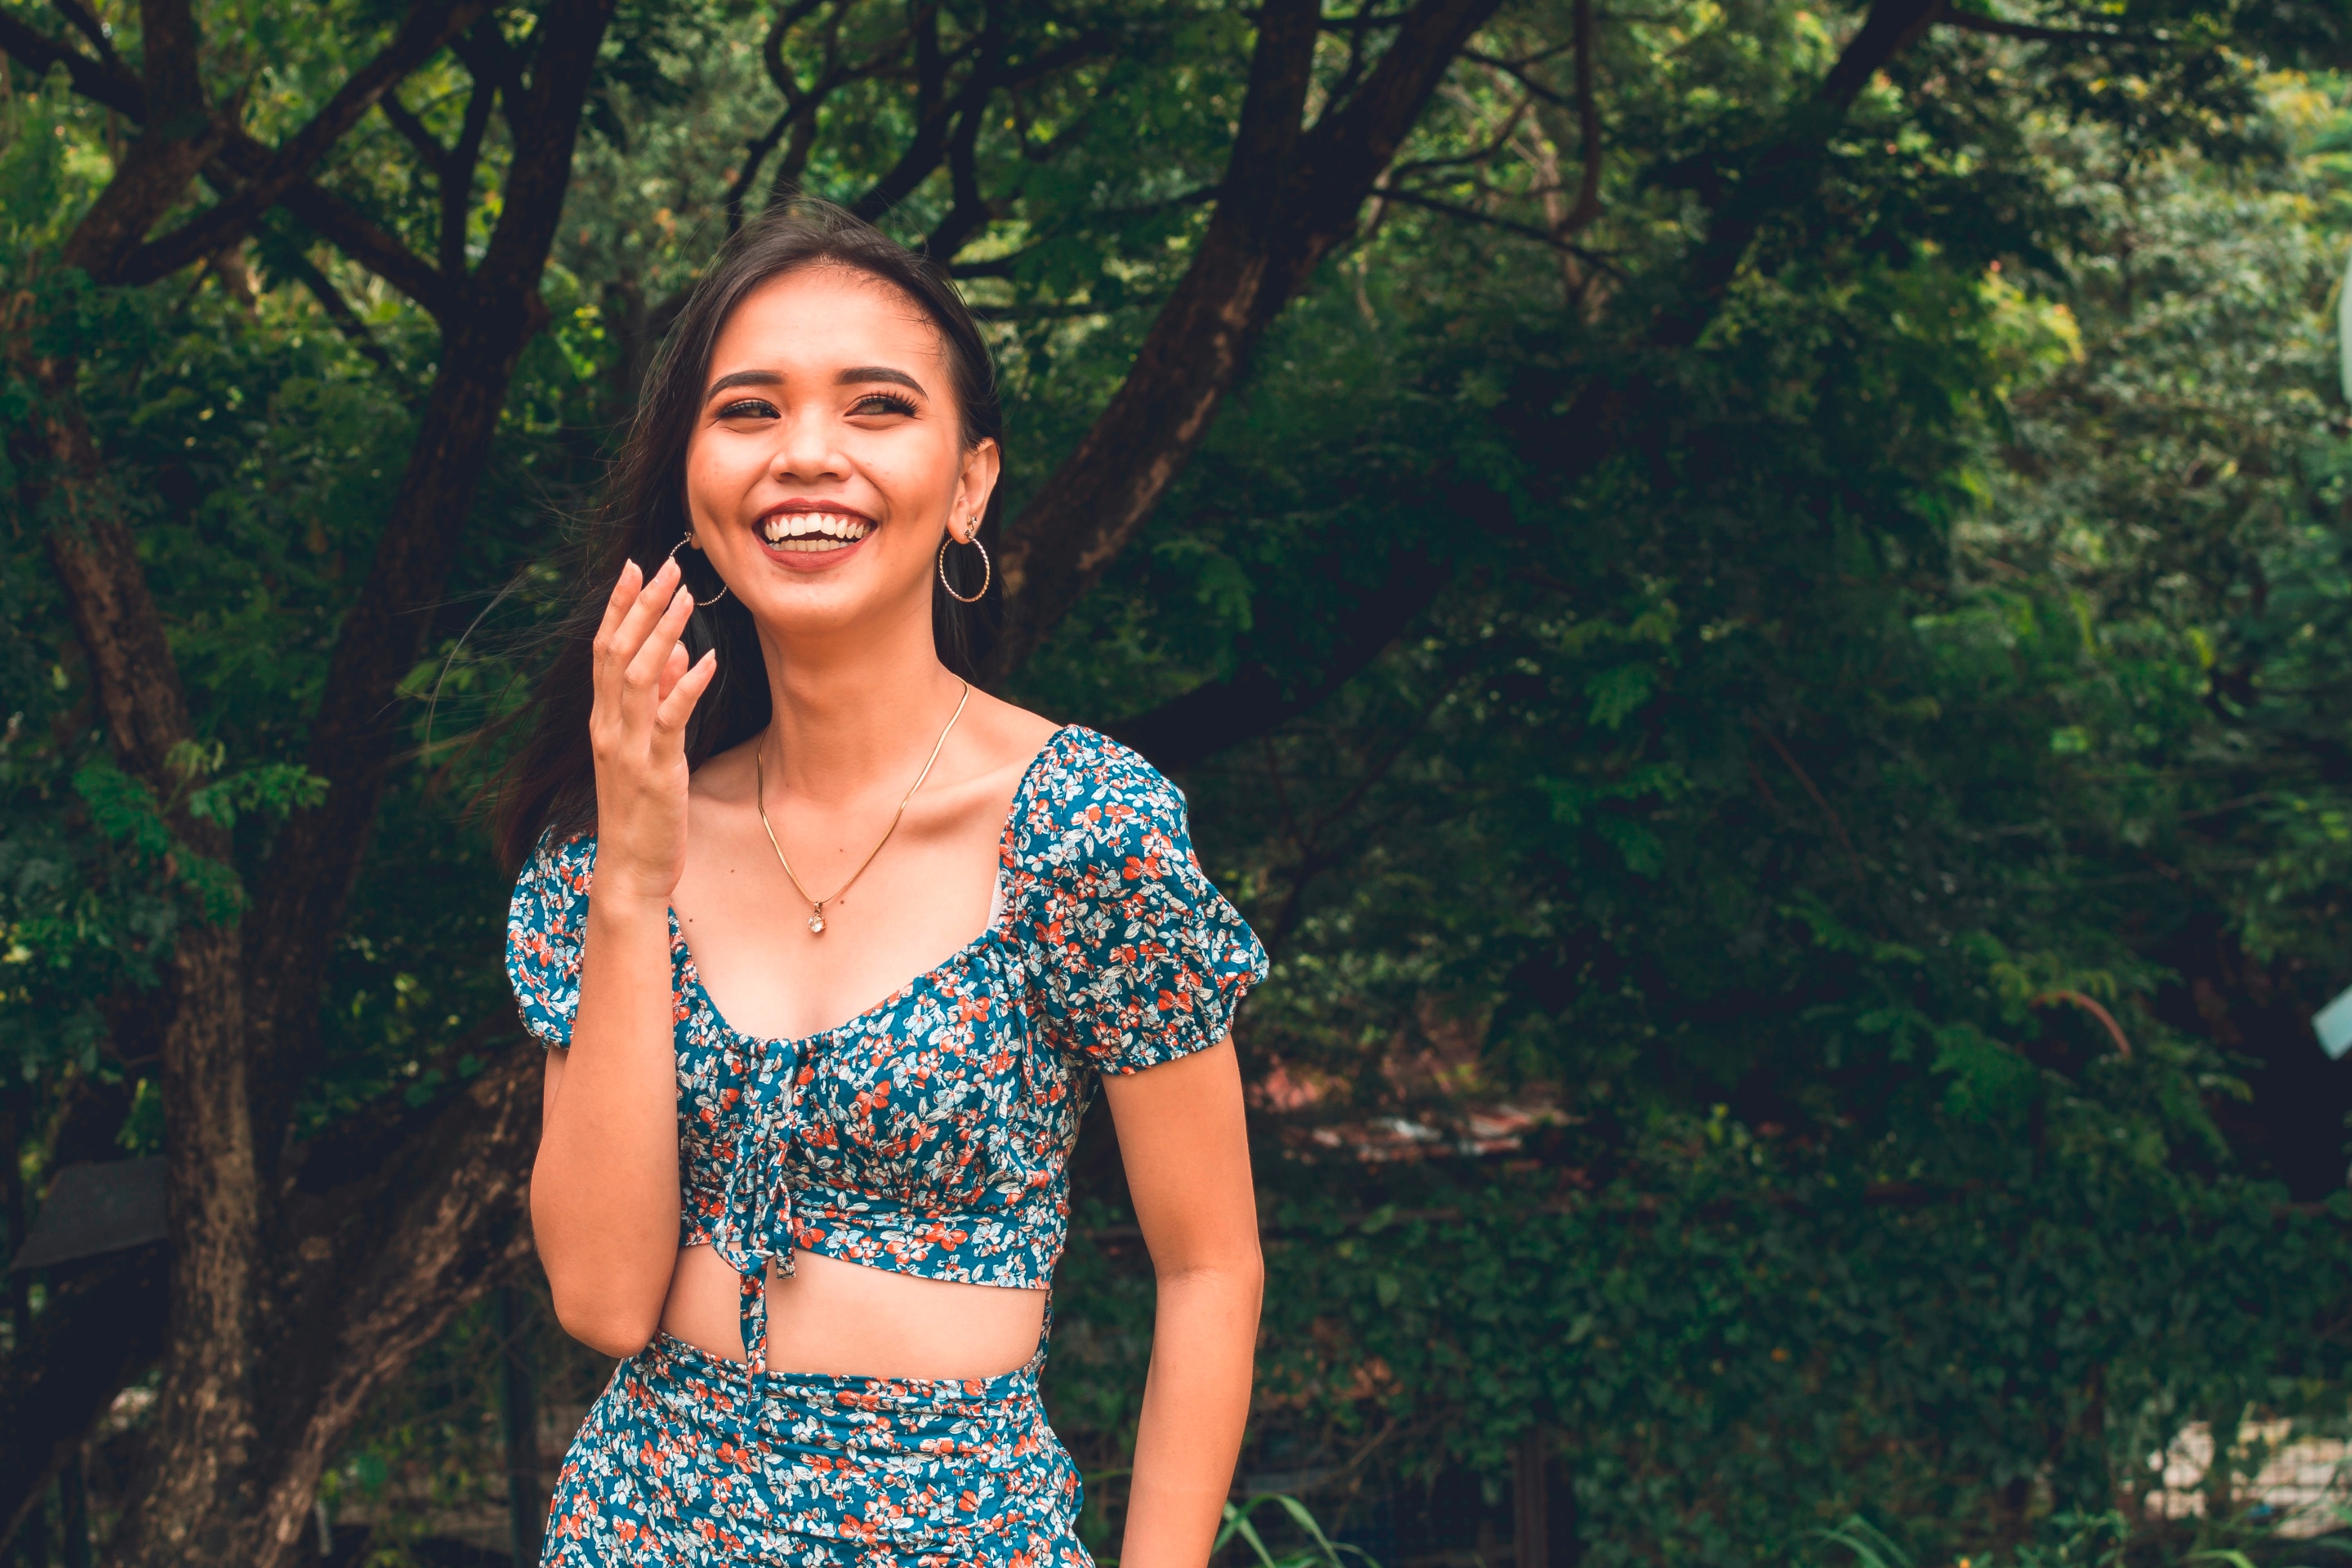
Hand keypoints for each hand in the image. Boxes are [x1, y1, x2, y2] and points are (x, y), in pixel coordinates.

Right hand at [588, 556, 717, 904]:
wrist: (630, 867)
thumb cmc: (640, 810)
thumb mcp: (645, 749)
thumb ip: (655, 701)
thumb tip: (673, 654)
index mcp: (603, 720)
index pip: (603, 650)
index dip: (618, 607)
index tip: (633, 567)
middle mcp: (608, 727)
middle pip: (618, 653)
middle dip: (642, 606)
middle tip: (666, 567)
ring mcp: (629, 748)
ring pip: (639, 677)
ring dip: (663, 633)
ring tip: (686, 598)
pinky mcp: (655, 771)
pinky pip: (669, 720)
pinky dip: (686, 687)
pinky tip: (706, 660)